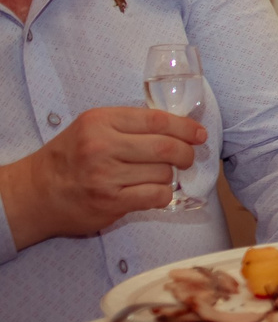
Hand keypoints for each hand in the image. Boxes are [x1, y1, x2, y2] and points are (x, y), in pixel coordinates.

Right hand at [0, 106, 206, 241]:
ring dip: (169, 176)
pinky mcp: (110, 201)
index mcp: (100, 121)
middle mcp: (102, 146)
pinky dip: (163, 195)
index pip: (157, 120)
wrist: (36, 192)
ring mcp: (105, 175)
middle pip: (166, 147)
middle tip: (187, 158)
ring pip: (163, 173)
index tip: (198, 134)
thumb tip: (179, 127)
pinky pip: (157, 196)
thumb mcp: (92, 128)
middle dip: (185, 154)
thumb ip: (128, 124)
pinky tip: (153, 192)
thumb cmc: (69, 158)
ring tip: (156, 176)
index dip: (185, 127)